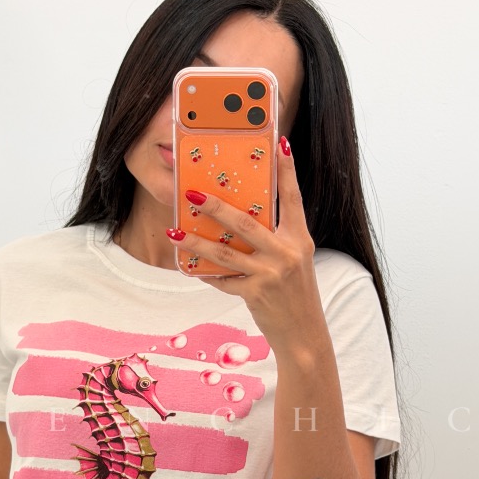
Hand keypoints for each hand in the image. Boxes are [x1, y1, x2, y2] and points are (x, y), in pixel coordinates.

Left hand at [167, 136, 318, 357]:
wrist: (304, 333)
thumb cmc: (296, 294)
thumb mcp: (294, 261)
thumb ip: (275, 240)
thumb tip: (241, 220)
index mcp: (299, 238)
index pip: (293, 198)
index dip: (287, 171)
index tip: (279, 145)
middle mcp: (287, 253)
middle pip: (245, 223)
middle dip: (215, 207)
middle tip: (192, 194)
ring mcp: (270, 274)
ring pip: (225, 253)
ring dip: (195, 241)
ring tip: (174, 231)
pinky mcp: (255, 294)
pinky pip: (223, 280)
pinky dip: (207, 273)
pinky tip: (191, 267)